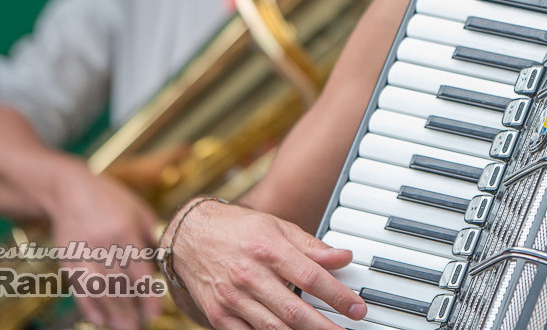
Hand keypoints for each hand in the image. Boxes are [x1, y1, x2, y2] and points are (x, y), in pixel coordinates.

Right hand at [43, 160, 164, 329]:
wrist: (68, 190)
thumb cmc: (111, 200)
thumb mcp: (138, 211)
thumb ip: (152, 236)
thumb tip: (166, 261)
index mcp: (124, 229)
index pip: (138, 269)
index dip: (146, 293)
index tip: (155, 313)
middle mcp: (103, 242)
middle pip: (118, 283)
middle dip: (129, 308)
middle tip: (139, 327)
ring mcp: (82, 251)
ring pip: (98, 289)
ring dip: (110, 312)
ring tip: (122, 328)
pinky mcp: (67, 258)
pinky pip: (78, 287)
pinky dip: (88, 305)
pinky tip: (98, 320)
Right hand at [168, 199, 365, 329]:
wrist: (190, 236)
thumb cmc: (239, 229)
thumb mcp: (278, 227)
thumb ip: (312, 246)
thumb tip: (344, 257)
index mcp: (268, 249)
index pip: (311, 277)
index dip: (338, 296)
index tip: (356, 308)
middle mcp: (250, 275)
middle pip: (294, 310)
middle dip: (324, 326)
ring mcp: (232, 298)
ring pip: (273, 328)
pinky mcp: (218, 315)